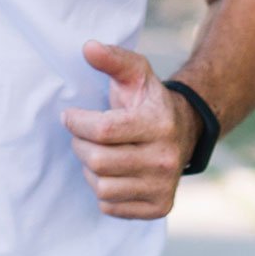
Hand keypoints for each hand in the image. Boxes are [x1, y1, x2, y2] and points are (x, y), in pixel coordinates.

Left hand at [62, 40, 198, 219]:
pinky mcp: (160, 208)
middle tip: (78, 135)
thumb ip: (112, 58)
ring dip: (88, 169)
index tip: (68, 115)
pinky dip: (101, 190)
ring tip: (93, 152)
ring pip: (103, 187)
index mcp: (159, 124)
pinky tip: (109, 171)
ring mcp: (164, 187)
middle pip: (99, 161)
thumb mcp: (135, 72)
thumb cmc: (149, 99)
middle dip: (79, 145)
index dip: (77, 122)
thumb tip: (87, 47)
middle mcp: (166, 159)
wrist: (186, 130)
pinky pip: (112, 207)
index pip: (104, 131)